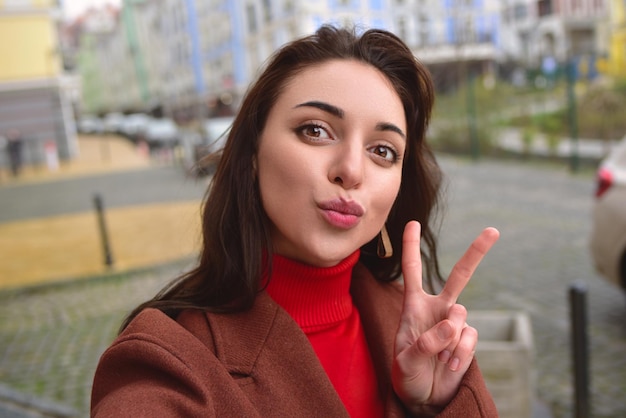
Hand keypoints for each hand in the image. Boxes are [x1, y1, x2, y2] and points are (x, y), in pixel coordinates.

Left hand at [391, 221, 498, 413]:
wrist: (424, 398)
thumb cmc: (406, 376)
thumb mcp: (405, 361)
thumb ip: (425, 342)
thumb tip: (452, 322)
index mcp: (414, 306)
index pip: (412, 270)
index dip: (411, 246)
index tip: (412, 222)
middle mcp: (437, 309)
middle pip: (459, 275)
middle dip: (476, 253)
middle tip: (493, 231)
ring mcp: (454, 324)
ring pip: (462, 316)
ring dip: (450, 341)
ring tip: (438, 360)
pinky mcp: (467, 340)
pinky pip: (469, 338)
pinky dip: (460, 353)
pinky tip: (450, 365)